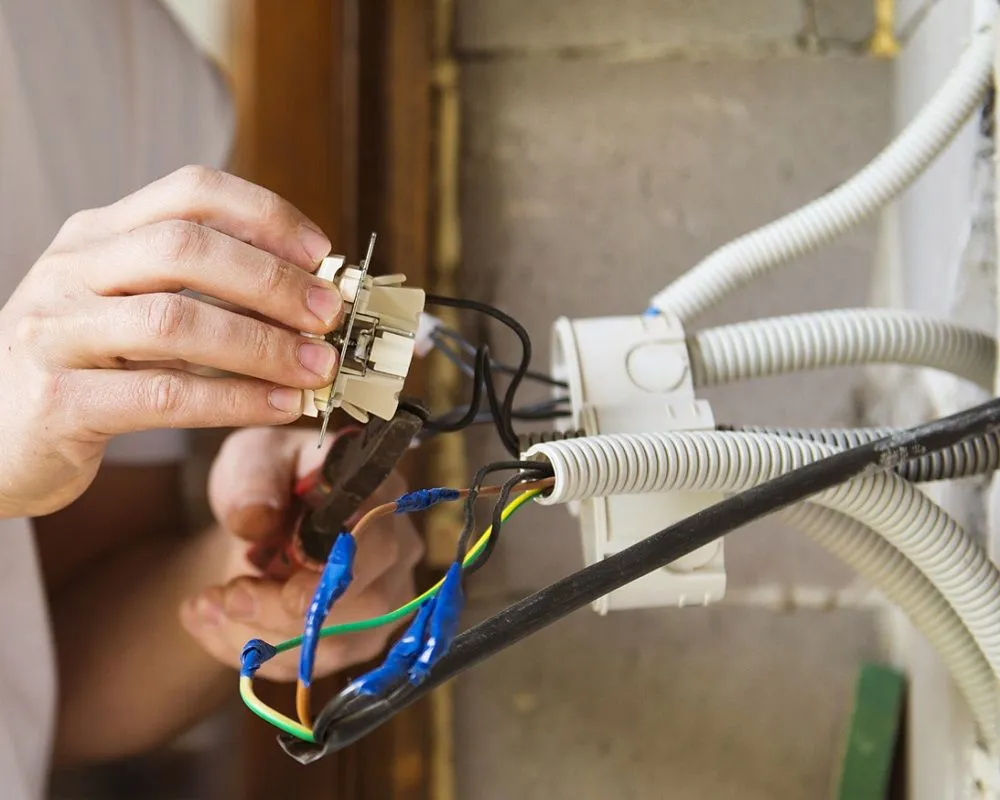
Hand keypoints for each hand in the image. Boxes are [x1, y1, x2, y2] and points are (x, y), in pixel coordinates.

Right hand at [0, 166, 344, 517]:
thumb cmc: (80, 370)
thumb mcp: (126, 310)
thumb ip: (196, 293)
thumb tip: (304, 295)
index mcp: (97, 236)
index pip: (189, 192)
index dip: (264, 214)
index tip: (320, 252)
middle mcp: (73, 270)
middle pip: (186, 247)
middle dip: (273, 280)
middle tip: (330, 315)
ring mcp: (57, 331)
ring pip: (176, 321)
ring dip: (263, 344)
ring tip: (317, 367)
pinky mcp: (57, 398)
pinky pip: (162, 393)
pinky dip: (233, 400)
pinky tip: (278, 407)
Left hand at [181, 427, 423, 680]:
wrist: (264, 522)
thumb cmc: (270, 479)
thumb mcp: (252, 458)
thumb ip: (254, 479)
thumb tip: (256, 518)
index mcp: (383, 495)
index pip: (382, 543)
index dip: (338, 575)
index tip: (287, 591)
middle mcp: (398, 551)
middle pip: (367, 606)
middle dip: (287, 613)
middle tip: (227, 595)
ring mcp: (383, 601)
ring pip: (335, 645)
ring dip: (260, 635)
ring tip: (206, 604)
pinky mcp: (356, 639)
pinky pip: (308, 666)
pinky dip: (250, 650)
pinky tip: (212, 619)